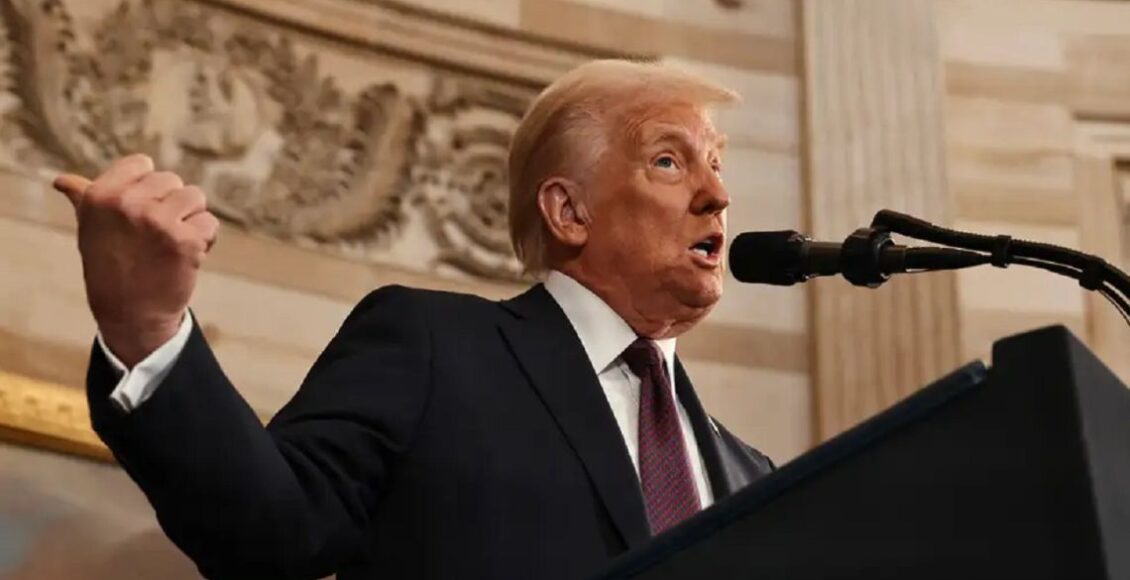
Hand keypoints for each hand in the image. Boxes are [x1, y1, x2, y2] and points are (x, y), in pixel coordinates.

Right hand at [55, 154, 218, 366]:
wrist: (131, 315)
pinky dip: (205, 240)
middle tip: (155, 237)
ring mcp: (158, 221)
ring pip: (195, 197)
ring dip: (191, 220)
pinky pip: (209, 223)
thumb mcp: (90, 230)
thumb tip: (62, 181)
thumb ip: (84, 200)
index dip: (149, 189)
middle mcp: (127, 204)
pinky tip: (186, 257)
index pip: (142, 164)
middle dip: (172, 206)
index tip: (139, 214)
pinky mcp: (185, 241)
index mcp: (100, 195)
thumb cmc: (110, 267)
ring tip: (171, 244)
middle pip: (172, 181)